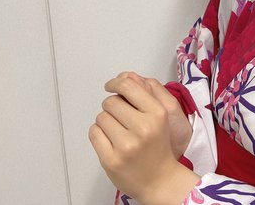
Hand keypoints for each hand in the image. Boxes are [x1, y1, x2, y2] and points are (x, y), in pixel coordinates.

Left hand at [89, 72, 199, 203]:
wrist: (159, 180)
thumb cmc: (157, 146)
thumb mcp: (160, 117)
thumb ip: (145, 95)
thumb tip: (126, 76)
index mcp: (157, 113)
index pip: (128, 86)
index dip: (116, 83)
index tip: (111, 85)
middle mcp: (143, 127)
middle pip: (111, 101)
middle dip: (112, 106)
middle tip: (120, 116)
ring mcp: (126, 145)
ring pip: (101, 117)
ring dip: (106, 121)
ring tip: (118, 131)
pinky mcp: (111, 159)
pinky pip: (94, 133)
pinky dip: (99, 134)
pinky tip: (110, 140)